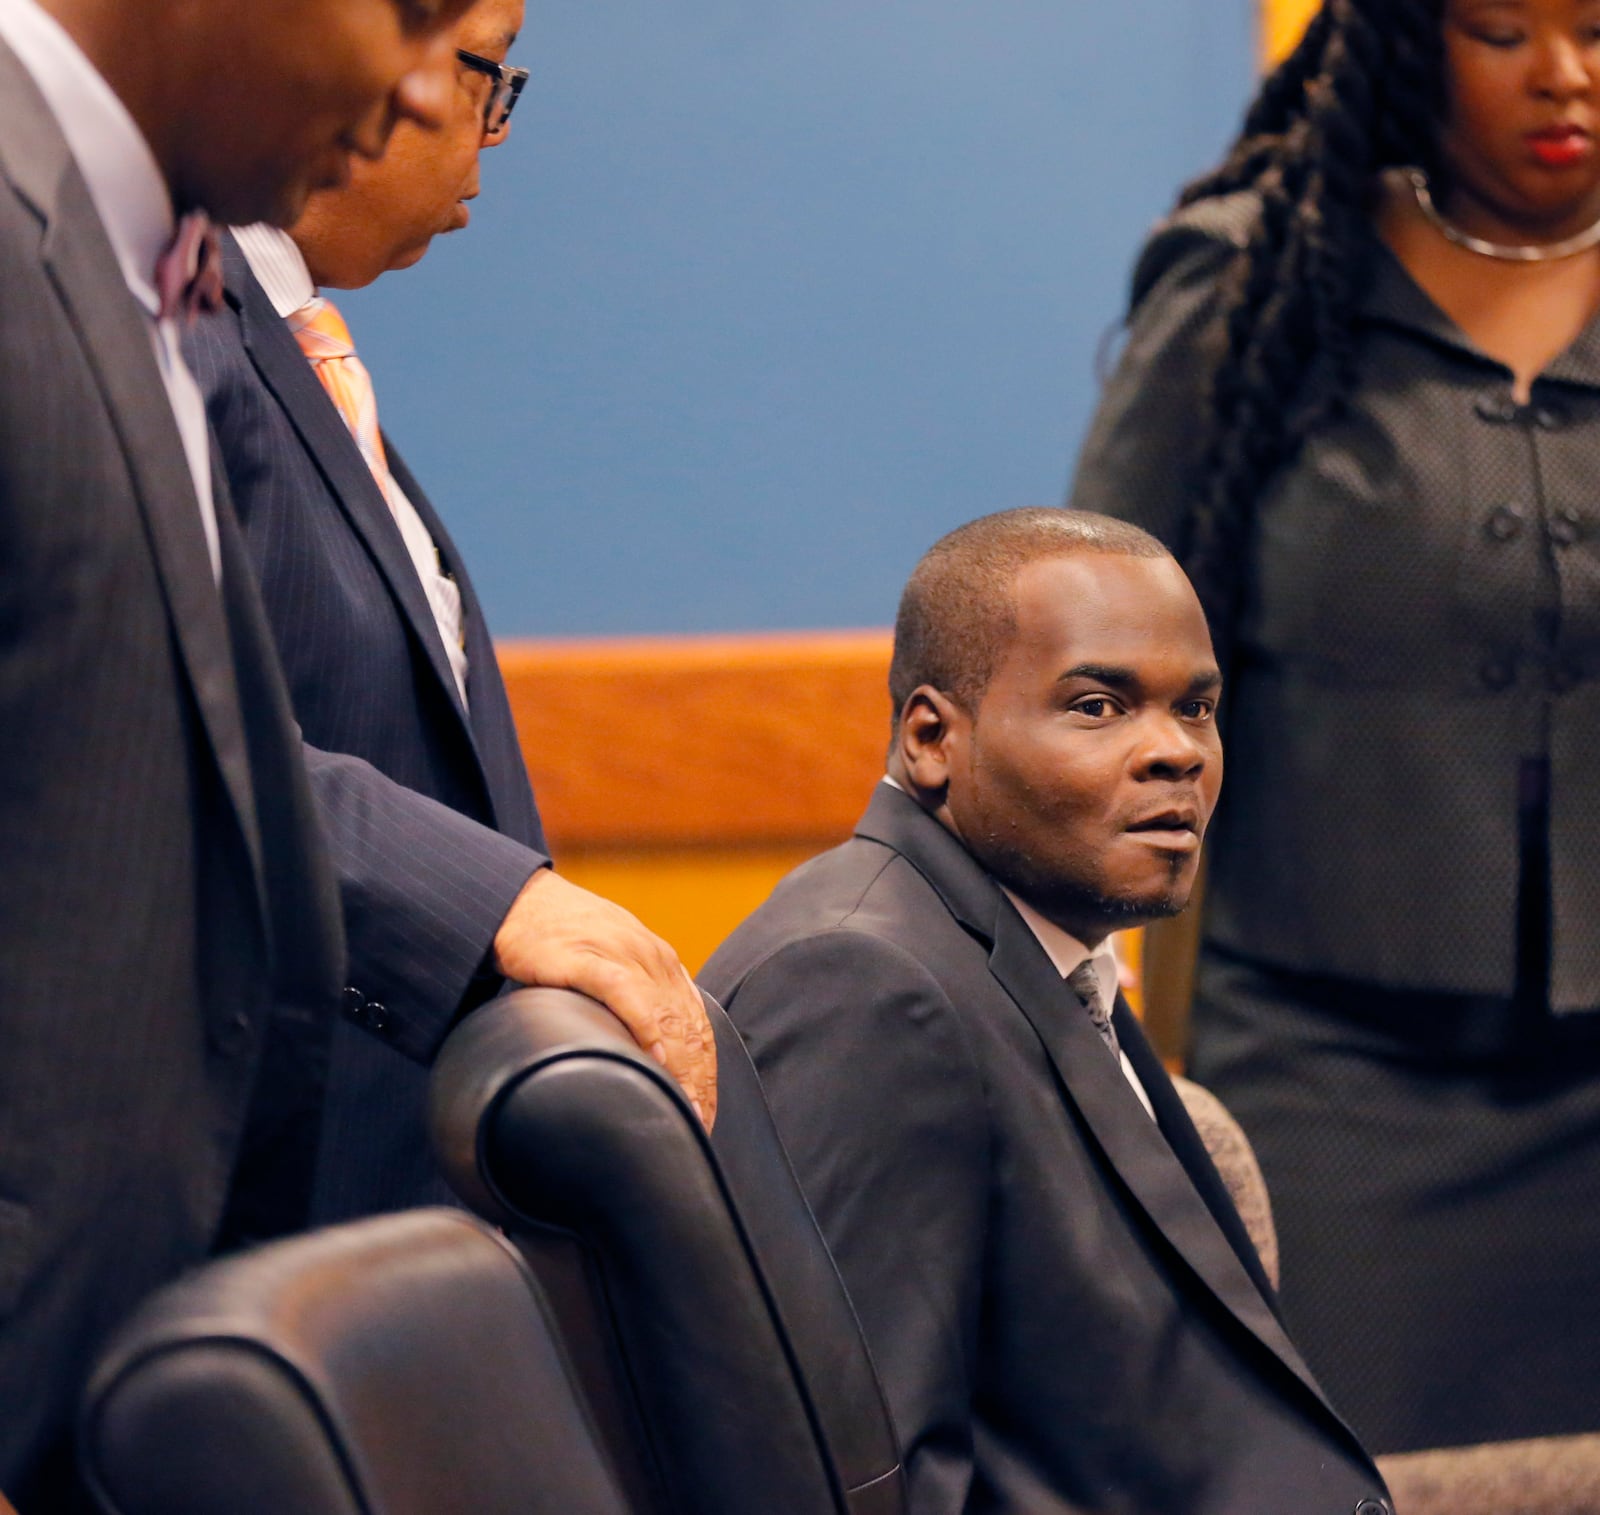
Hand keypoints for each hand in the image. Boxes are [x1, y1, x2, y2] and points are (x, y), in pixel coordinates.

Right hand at [493, 869, 715, 1127]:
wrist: (518, 901)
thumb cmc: (563, 940)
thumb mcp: (611, 966)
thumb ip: (636, 1001)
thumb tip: (651, 1058)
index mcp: (661, 964)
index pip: (697, 1027)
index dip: (707, 1074)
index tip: (706, 1114)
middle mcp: (652, 958)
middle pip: (689, 1028)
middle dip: (699, 1081)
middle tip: (699, 1124)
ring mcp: (621, 956)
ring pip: (666, 1015)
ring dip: (682, 1068)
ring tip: (684, 1108)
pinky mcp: (585, 957)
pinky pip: (624, 992)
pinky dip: (644, 1025)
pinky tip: (655, 1056)